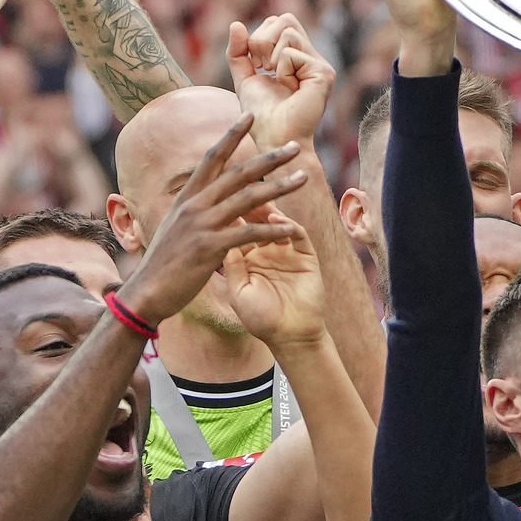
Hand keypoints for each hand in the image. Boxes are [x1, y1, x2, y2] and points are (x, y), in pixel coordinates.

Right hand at [117, 117, 308, 327]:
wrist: (147, 291)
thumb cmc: (165, 264)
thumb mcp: (178, 229)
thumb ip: (196, 212)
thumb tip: (209, 200)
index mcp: (187, 197)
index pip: (212, 157)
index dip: (231, 135)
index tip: (248, 115)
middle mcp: (193, 204)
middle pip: (237, 172)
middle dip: (268, 158)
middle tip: (294, 145)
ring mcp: (201, 224)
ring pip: (248, 198)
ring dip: (280, 186)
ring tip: (304, 177)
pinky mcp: (209, 247)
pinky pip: (248, 234)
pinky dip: (272, 230)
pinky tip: (291, 228)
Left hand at [221, 205, 324, 350]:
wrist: (290, 337)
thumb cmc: (261, 319)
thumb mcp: (238, 290)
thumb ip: (231, 263)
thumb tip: (218, 234)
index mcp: (247, 257)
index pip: (236, 226)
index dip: (227, 210)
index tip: (215, 193)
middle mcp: (267, 250)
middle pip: (256, 217)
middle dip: (249, 200)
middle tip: (238, 184)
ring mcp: (287, 251)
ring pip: (276, 220)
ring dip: (268, 206)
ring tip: (257, 195)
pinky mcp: (306, 256)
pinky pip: (297, 234)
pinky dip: (286, 224)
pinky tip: (274, 218)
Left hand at [230, 14, 334, 154]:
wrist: (274, 138)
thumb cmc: (262, 115)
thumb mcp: (245, 77)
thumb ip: (239, 51)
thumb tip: (236, 24)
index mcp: (297, 57)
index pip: (279, 21)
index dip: (260, 35)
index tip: (257, 64)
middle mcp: (312, 58)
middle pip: (285, 19)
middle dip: (263, 39)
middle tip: (262, 67)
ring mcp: (320, 65)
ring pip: (289, 31)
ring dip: (271, 56)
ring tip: (277, 79)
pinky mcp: (323, 73)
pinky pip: (291, 52)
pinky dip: (281, 70)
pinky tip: (289, 88)